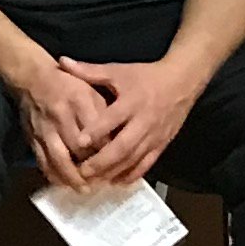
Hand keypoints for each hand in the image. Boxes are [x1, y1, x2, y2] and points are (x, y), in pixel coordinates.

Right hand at [8, 59, 118, 188]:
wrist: (32, 78)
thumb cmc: (68, 84)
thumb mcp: (91, 89)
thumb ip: (104, 112)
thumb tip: (115, 138)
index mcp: (80, 100)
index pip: (97, 130)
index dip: (107, 150)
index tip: (117, 163)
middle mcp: (62, 115)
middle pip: (78, 148)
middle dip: (92, 168)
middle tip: (104, 182)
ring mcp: (45, 128)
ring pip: (59, 158)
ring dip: (72, 177)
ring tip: (84, 189)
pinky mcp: (33, 137)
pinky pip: (43, 160)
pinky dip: (54, 174)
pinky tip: (64, 183)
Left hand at [58, 55, 200, 188]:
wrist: (182, 81)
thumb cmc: (146, 76)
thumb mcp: (118, 71)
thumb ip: (89, 71)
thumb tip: (62, 62)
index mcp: (132, 101)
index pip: (112, 118)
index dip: (96, 131)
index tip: (78, 142)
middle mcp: (144, 121)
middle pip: (123, 146)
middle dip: (103, 161)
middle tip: (83, 172)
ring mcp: (155, 135)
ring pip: (134, 159)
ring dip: (114, 172)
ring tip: (95, 181)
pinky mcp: (162, 144)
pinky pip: (147, 163)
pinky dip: (132, 175)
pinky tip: (117, 182)